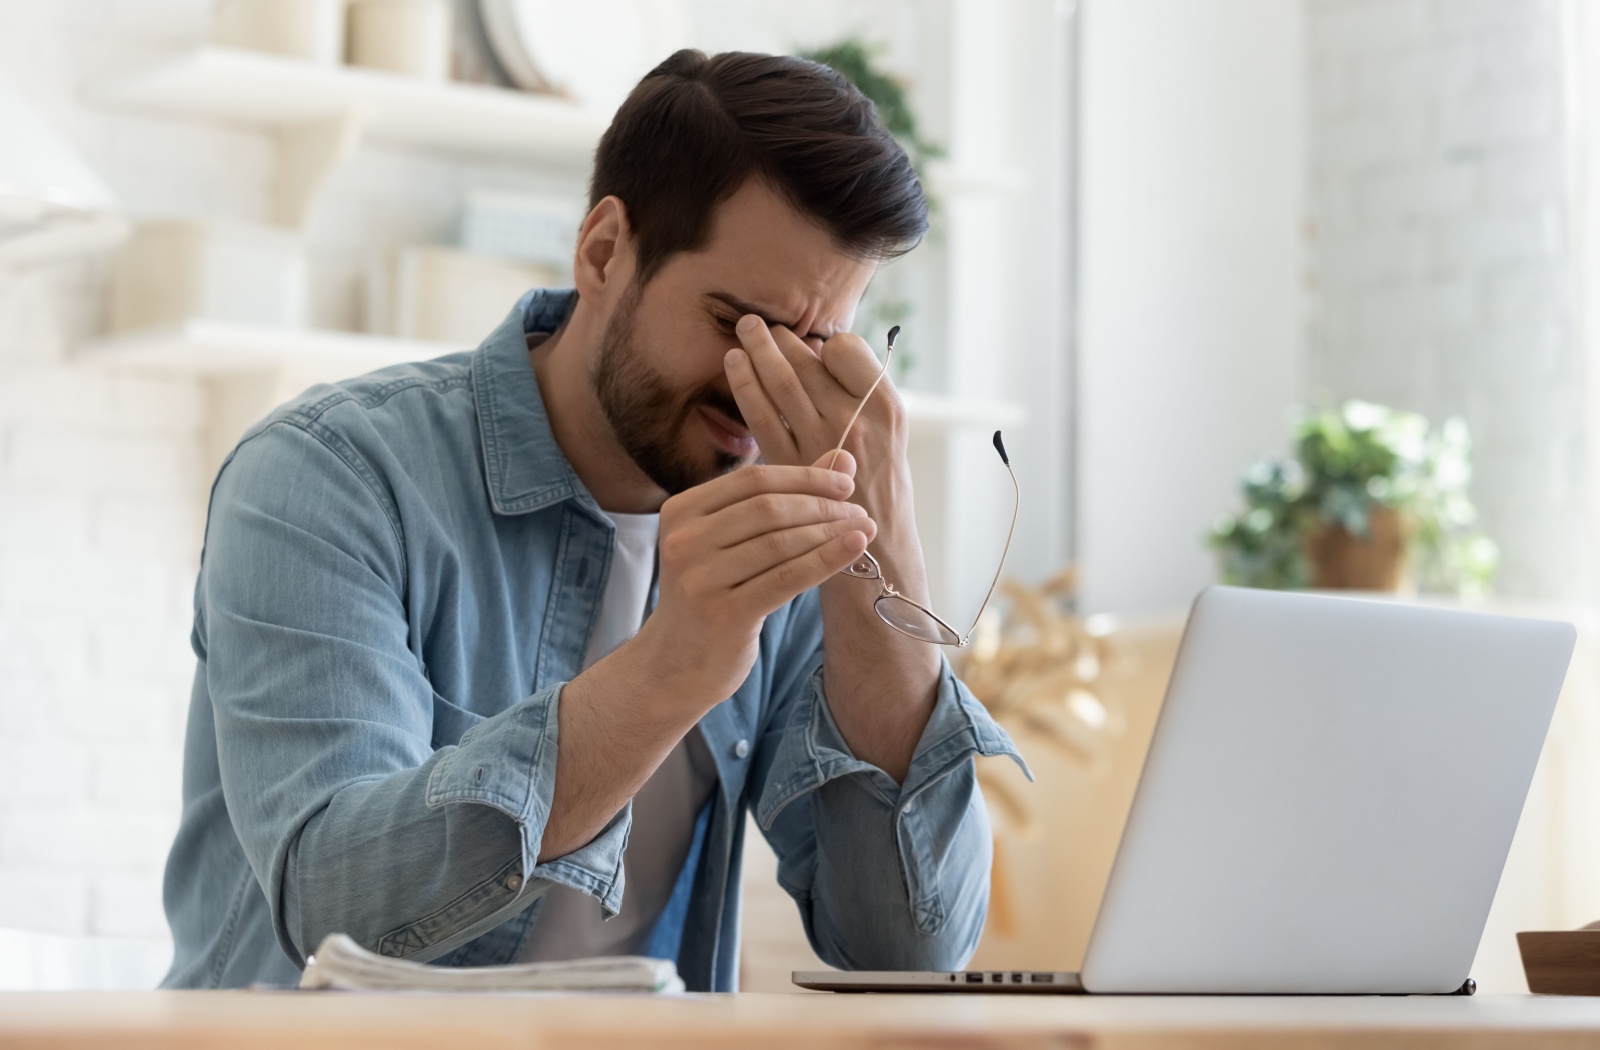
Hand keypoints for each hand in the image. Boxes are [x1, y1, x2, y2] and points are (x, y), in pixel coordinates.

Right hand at [633, 457, 876, 705]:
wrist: (676, 663)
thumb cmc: (713, 594)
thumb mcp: (733, 542)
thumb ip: (780, 498)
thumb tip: (841, 459)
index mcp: (681, 511)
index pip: (753, 480)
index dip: (805, 477)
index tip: (845, 484)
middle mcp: (684, 540)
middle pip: (768, 508)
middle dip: (822, 506)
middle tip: (859, 511)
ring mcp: (700, 578)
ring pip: (781, 542)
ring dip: (830, 533)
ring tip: (864, 530)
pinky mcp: (723, 614)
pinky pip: (787, 578)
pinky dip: (826, 559)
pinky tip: (854, 548)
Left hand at [723, 316, 908, 519]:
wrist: (878, 551)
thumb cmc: (882, 489)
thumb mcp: (891, 436)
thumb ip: (860, 397)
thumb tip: (817, 352)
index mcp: (887, 407)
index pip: (845, 349)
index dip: (825, 344)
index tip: (812, 346)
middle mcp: (856, 420)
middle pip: (808, 362)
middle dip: (779, 338)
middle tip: (758, 323)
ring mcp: (822, 442)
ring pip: (781, 382)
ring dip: (758, 350)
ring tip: (744, 330)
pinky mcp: (791, 465)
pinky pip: (761, 415)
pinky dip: (745, 385)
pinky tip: (734, 365)